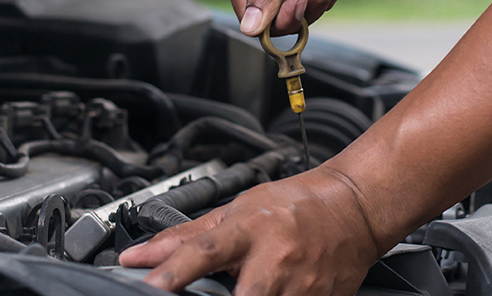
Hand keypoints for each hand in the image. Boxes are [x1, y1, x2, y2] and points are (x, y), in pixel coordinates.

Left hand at [118, 168, 390, 294]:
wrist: (354, 208)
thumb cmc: (295, 205)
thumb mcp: (237, 210)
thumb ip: (186, 238)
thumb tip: (138, 257)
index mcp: (251, 229)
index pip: (205, 251)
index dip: (174, 271)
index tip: (150, 286)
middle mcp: (277, 258)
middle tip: (207, 294)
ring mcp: (302, 286)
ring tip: (249, 285)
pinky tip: (272, 292)